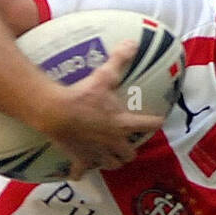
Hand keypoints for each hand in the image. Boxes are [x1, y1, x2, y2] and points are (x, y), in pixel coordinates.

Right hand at [32, 40, 163, 177]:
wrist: (57, 112)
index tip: (158, 120)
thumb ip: (119, 60)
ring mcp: (97, 154)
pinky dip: (80, 172)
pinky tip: (79, 171)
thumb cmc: (83, 95)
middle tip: (127, 143)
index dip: (155, 121)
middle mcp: (113, 142)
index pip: (148, 124)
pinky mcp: (80, 160)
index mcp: (123, 123)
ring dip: (112, 161)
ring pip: (111, 165)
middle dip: (130, 151)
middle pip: (129, 155)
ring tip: (108, 155)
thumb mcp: (103, 75)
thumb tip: (132, 42)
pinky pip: (80, 172)